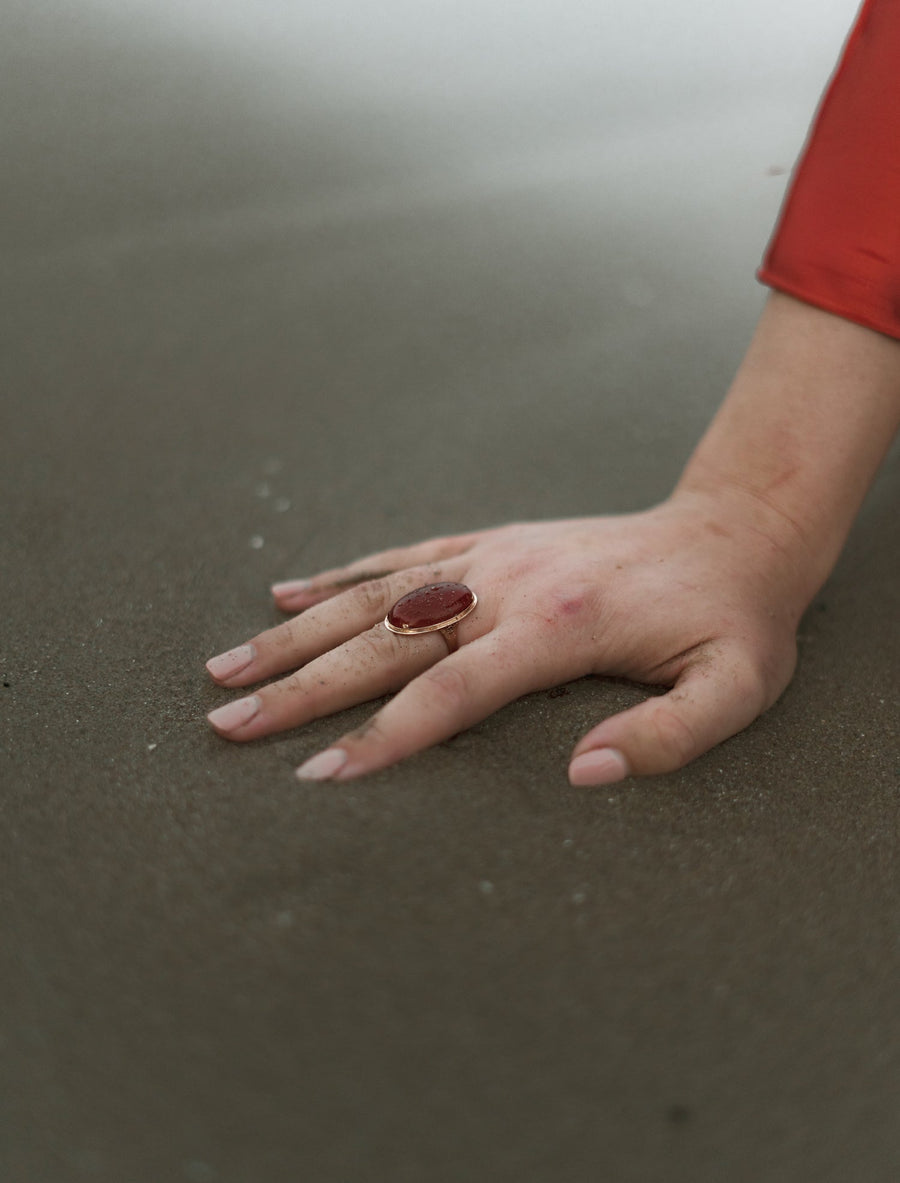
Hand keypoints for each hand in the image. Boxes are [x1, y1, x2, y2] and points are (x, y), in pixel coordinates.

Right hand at [204, 491, 804, 784]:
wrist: (732, 533)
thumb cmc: (733, 622)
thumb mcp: (735, 688)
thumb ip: (667, 737)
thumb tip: (582, 776)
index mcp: (556, 627)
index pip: (448, 693)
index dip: (380, 739)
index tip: (316, 779)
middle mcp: (506, 585)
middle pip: (383, 645)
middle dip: (301, 691)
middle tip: (227, 726)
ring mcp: (490, 557)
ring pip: (372, 598)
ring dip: (295, 635)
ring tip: (226, 669)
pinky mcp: (488, 543)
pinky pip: (399, 558)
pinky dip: (337, 577)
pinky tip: (285, 594)